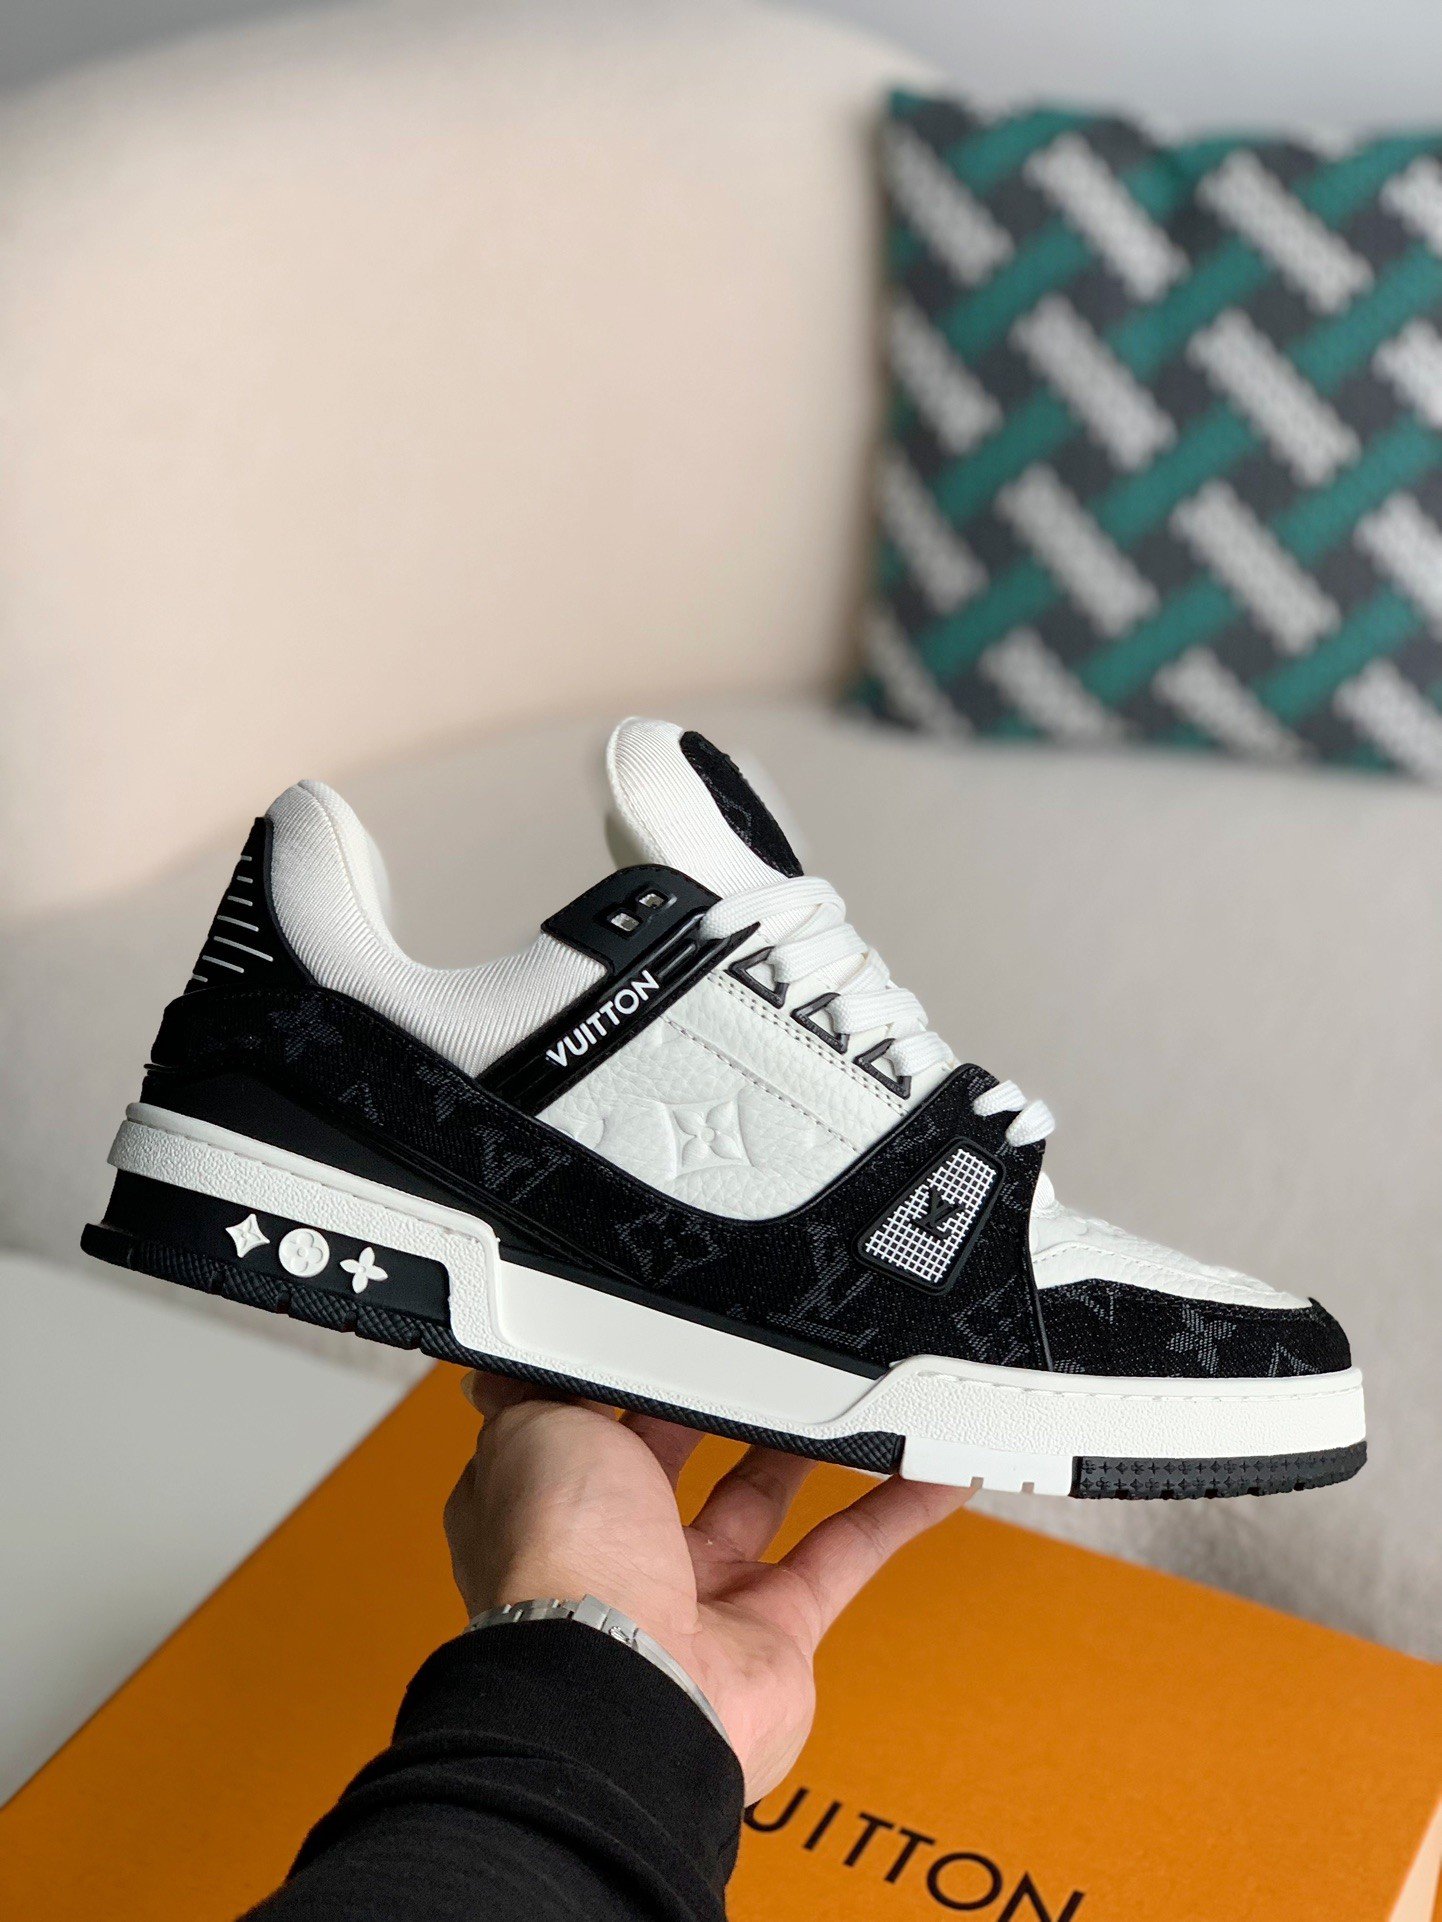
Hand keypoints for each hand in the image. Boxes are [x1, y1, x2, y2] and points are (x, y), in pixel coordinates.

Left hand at [444, 1372, 971, 1800]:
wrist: (622, 1687)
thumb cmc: (558, 1562)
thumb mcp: (531, 1427)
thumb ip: (537, 1386)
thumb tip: (505, 1360)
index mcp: (553, 1500)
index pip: (589, 1418)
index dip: (623, 1371)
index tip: (664, 1323)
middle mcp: (621, 1552)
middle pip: (681, 1455)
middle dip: (718, 1398)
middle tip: (763, 1342)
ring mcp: (699, 1596)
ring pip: (766, 1497)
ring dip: (811, 1441)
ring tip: (849, 1382)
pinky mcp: (776, 1632)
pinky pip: (844, 1554)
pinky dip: (894, 1511)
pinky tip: (927, 1467)